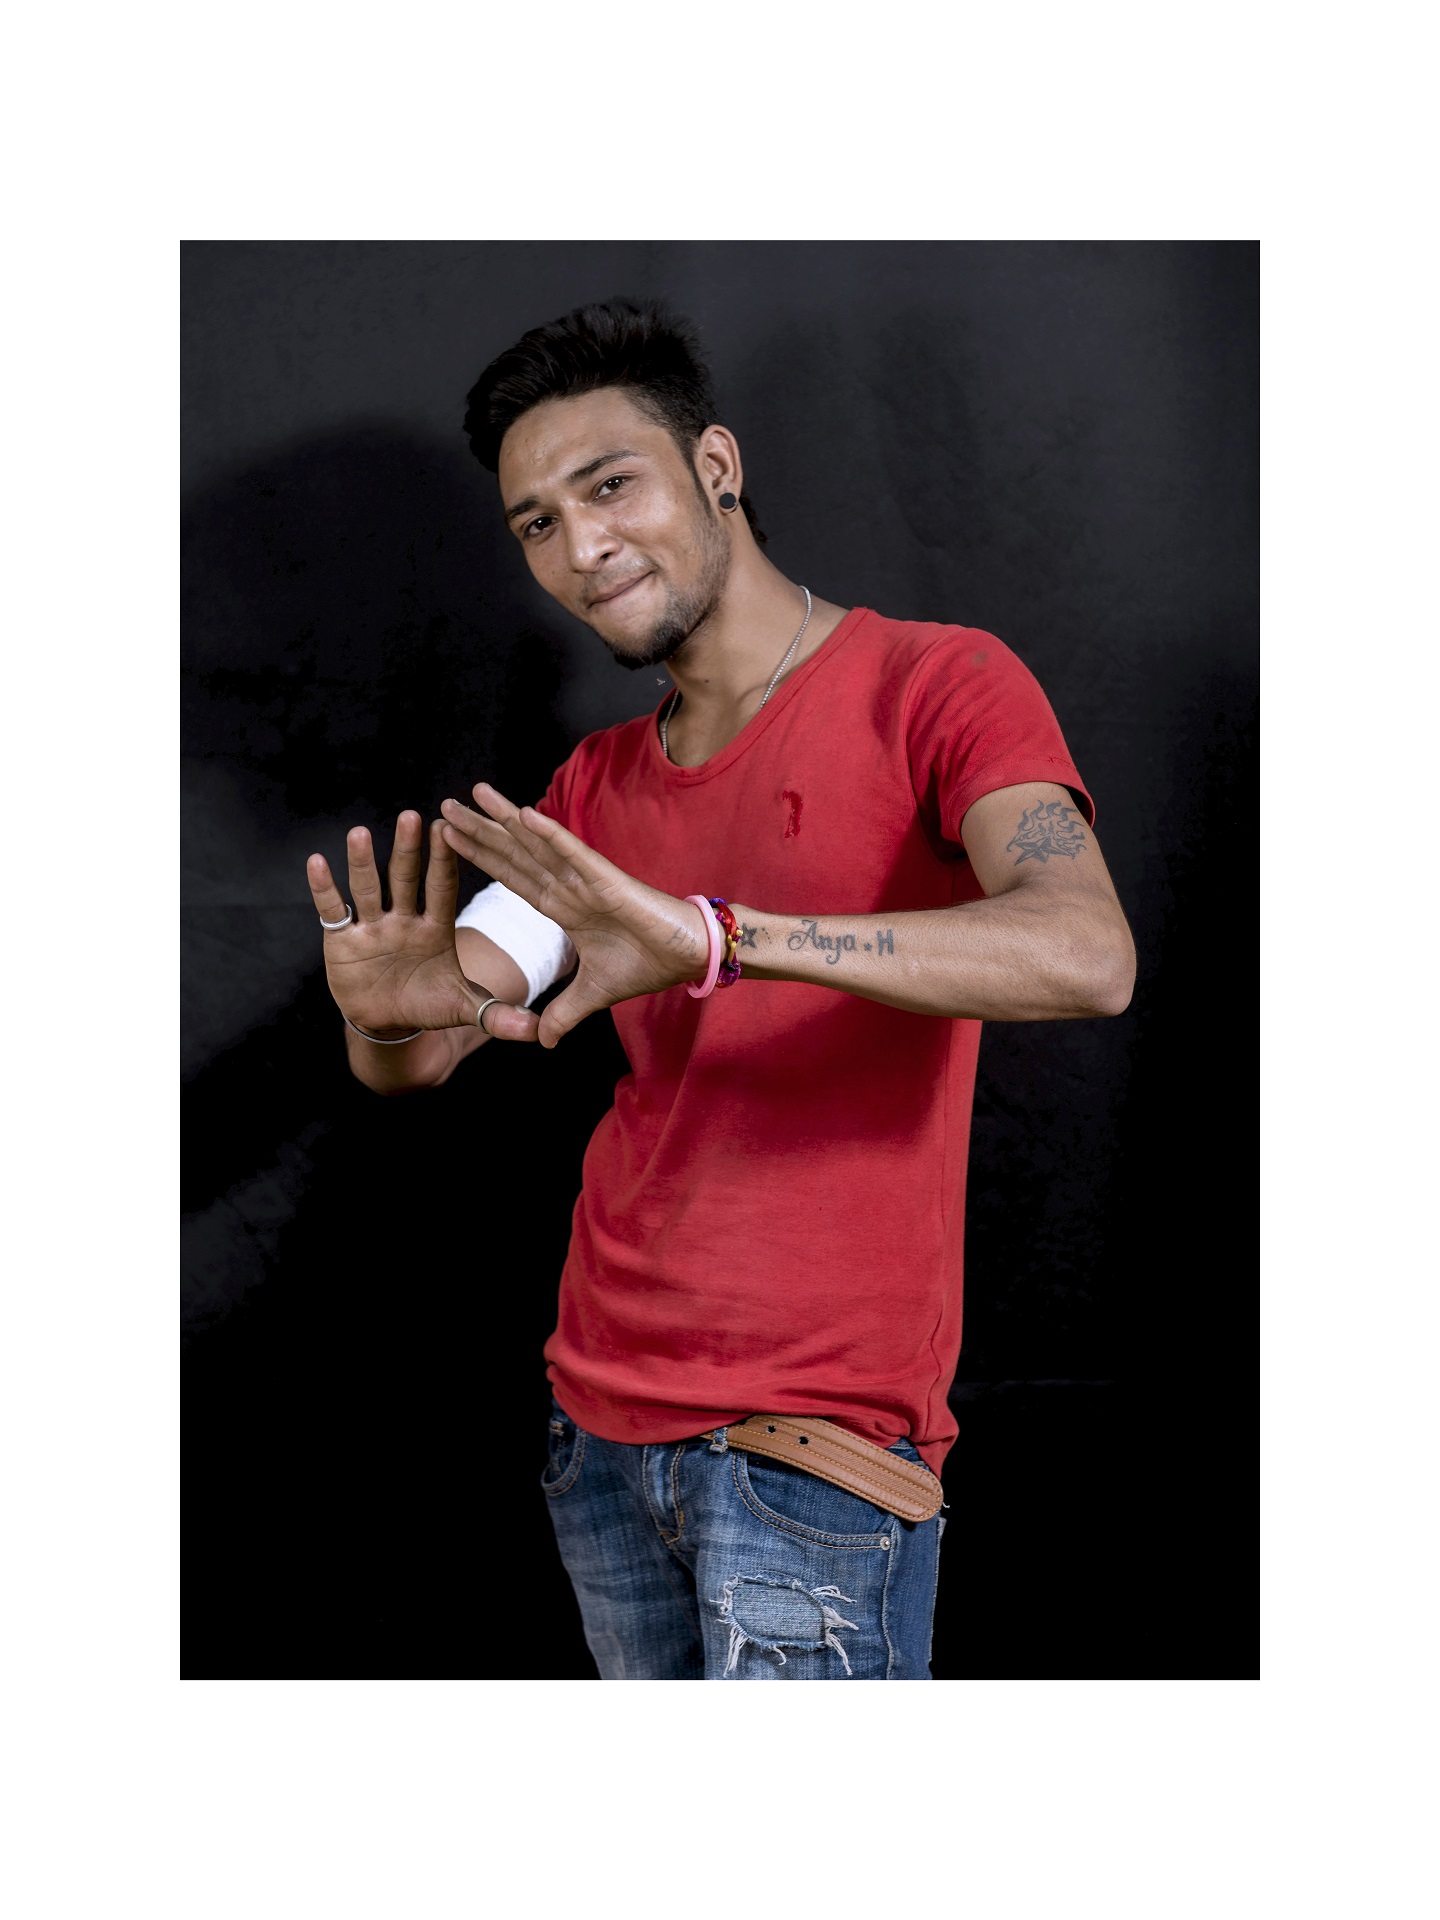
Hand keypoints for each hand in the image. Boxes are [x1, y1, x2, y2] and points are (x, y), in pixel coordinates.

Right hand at [306, 810, 538, 1041]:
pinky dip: (324, 889)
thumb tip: (537, 1032)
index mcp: (436, 927)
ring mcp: (372, 926)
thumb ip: (498, 1015)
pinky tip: (316, 862)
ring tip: (359, 833)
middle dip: (407, 850)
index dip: (444, 861)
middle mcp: (404, 919)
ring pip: (367, 888)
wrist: (390, 1023)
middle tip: (411, 816)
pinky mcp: (342, 940)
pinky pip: (332, 911)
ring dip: (362, 862)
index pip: (442, 888)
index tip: (447, 830)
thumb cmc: (430, 1005)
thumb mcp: (464, 1009)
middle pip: (405, 879)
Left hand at [438, 784, 710, 1047]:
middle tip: (446, 805)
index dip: (482, 856)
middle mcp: (568, 886)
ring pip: (537, 845)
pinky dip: (549, 835)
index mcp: (563, 906)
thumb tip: (544, 1042)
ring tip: (474, 793)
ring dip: (505, 820)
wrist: (688, 956)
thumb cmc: (648, 963)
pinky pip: (573, 854)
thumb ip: (564, 1013)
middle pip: (515, 854)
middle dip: (480, 830)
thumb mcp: (593, 994)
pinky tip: (523, 815)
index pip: (512, 877)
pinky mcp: (608, 881)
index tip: (450, 837)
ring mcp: (585, 880)